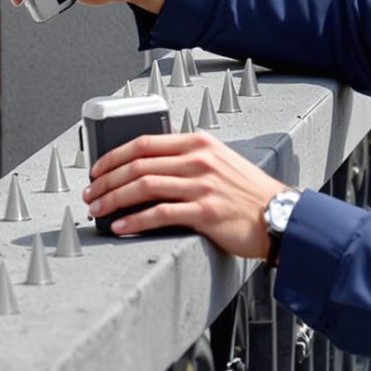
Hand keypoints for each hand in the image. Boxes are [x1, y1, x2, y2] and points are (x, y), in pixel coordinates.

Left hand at [83, 131, 287, 258]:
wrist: (279, 215)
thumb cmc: (248, 192)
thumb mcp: (220, 159)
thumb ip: (188, 155)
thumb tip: (149, 158)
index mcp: (198, 143)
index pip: (143, 142)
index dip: (112, 156)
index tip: (96, 170)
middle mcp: (198, 160)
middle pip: (137, 165)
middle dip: (106, 181)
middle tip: (90, 194)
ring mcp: (202, 186)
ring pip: (144, 187)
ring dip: (114, 199)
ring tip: (98, 210)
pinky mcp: (205, 213)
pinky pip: (160, 214)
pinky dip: (135, 221)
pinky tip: (121, 227)